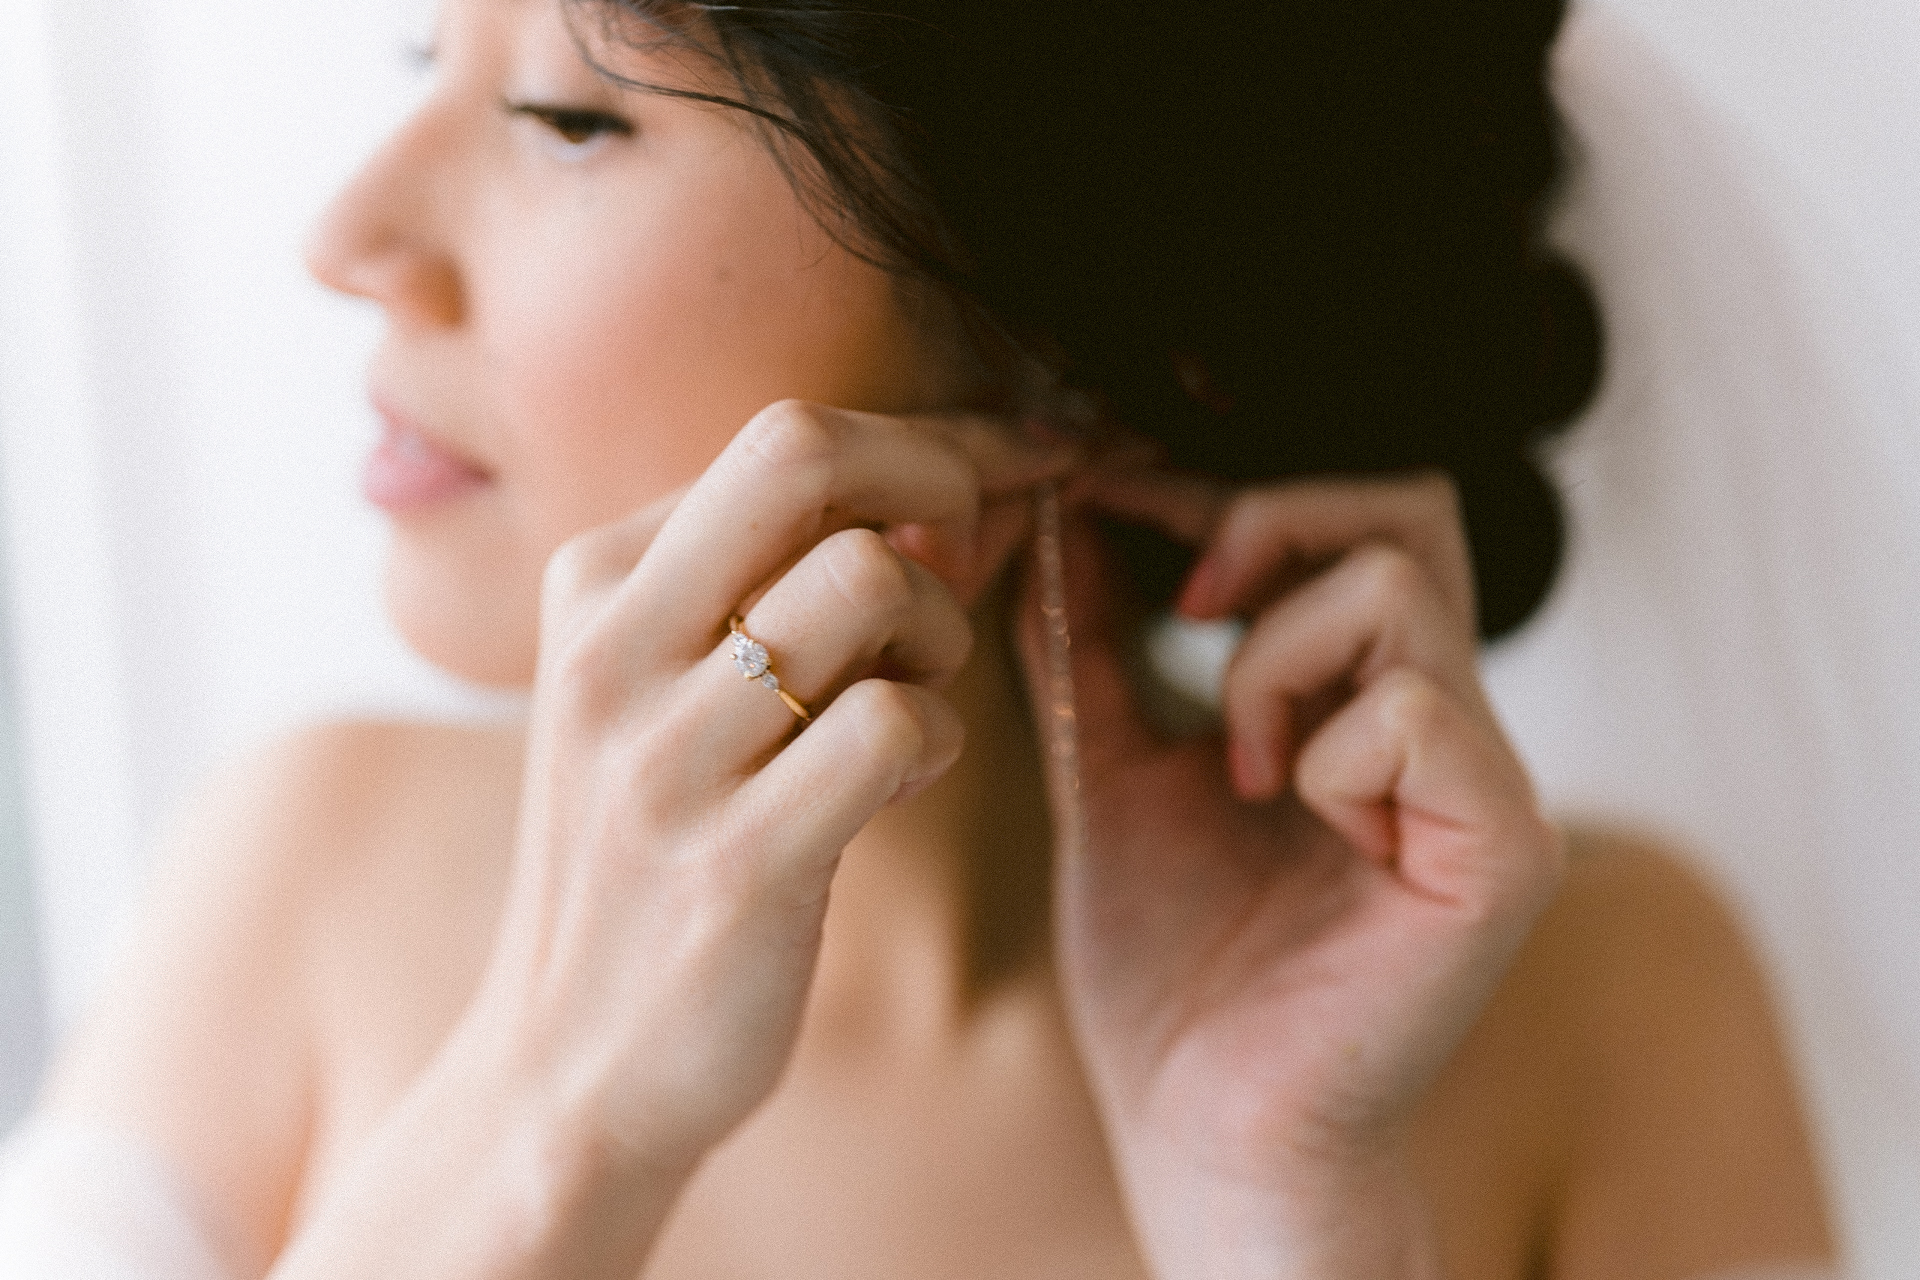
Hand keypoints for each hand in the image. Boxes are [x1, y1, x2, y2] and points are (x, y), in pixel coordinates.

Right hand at [462, 400, 1073, 1172]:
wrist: (567, 1065)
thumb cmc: (647, 855)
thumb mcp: (656, 693)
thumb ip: (756, 584)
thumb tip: (927, 491)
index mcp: (592, 588)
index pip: (780, 440)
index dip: (926, 440)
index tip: (1010, 460)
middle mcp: (612, 652)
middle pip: (805, 456)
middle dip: (940, 468)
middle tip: (978, 539)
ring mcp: (666, 758)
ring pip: (869, 581)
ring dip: (939, 629)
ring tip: (913, 693)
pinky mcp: (735, 863)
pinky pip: (894, 720)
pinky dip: (935, 735)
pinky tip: (903, 777)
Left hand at [1021, 467, 1564, 1277]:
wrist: (1203, 1125)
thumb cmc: (1169, 971)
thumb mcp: (1110, 774)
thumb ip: (1095, 653)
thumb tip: (1060, 524)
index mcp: (1366, 703)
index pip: (1351, 520)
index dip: (1230, 493)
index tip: (1110, 502)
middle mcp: (1445, 726)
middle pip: (1410, 507)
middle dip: (1268, 519)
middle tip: (1183, 600)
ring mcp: (1484, 784)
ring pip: (1399, 587)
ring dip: (1272, 653)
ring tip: (1235, 759)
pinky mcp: (1499, 853)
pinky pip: (1416, 710)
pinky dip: (1322, 745)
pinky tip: (1289, 814)